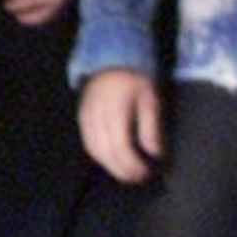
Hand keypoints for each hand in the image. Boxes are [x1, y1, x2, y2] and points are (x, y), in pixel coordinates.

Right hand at [78, 68, 162, 184]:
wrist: (111, 59)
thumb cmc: (135, 79)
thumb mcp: (151, 100)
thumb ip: (151, 127)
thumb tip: (155, 154)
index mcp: (115, 111)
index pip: (120, 147)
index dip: (133, 165)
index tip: (147, 172)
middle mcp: (96, 116)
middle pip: (106, 153)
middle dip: (123, 170)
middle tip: (139, 177)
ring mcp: (86, 118)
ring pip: (94, 151)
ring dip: (111, 167)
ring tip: (127, 172)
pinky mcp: (82, 118)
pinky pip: (88, 144)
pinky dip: (100, 157)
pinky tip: (113, 160)